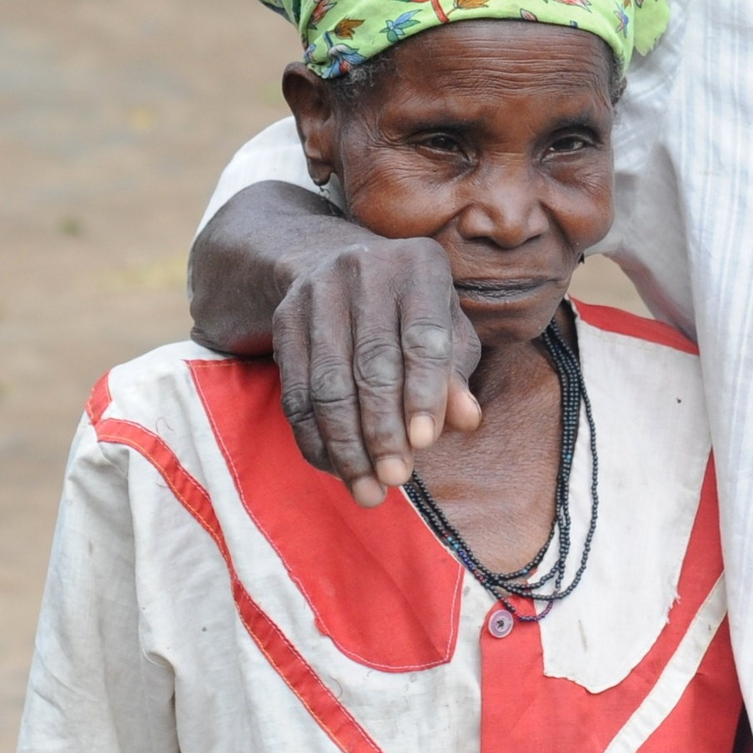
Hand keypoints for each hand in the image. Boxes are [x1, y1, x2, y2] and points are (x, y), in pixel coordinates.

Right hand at [270, 234, 482, 505]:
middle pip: (372, 364)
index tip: (425, 443)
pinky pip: (297, 392)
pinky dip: (316, 439)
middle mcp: (365, 270)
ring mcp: (318, 293)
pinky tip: (336, 469)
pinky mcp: (285, 321)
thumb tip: (467, 419)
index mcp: (419, 266)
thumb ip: (457, 371)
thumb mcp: (447, 326)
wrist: (335, 262)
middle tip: (396, 478)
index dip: (425, 392)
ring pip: (329, 385)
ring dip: (347, 446)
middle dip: (383, 429)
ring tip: (368, 489)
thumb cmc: (412, 308)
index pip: (423, 337)